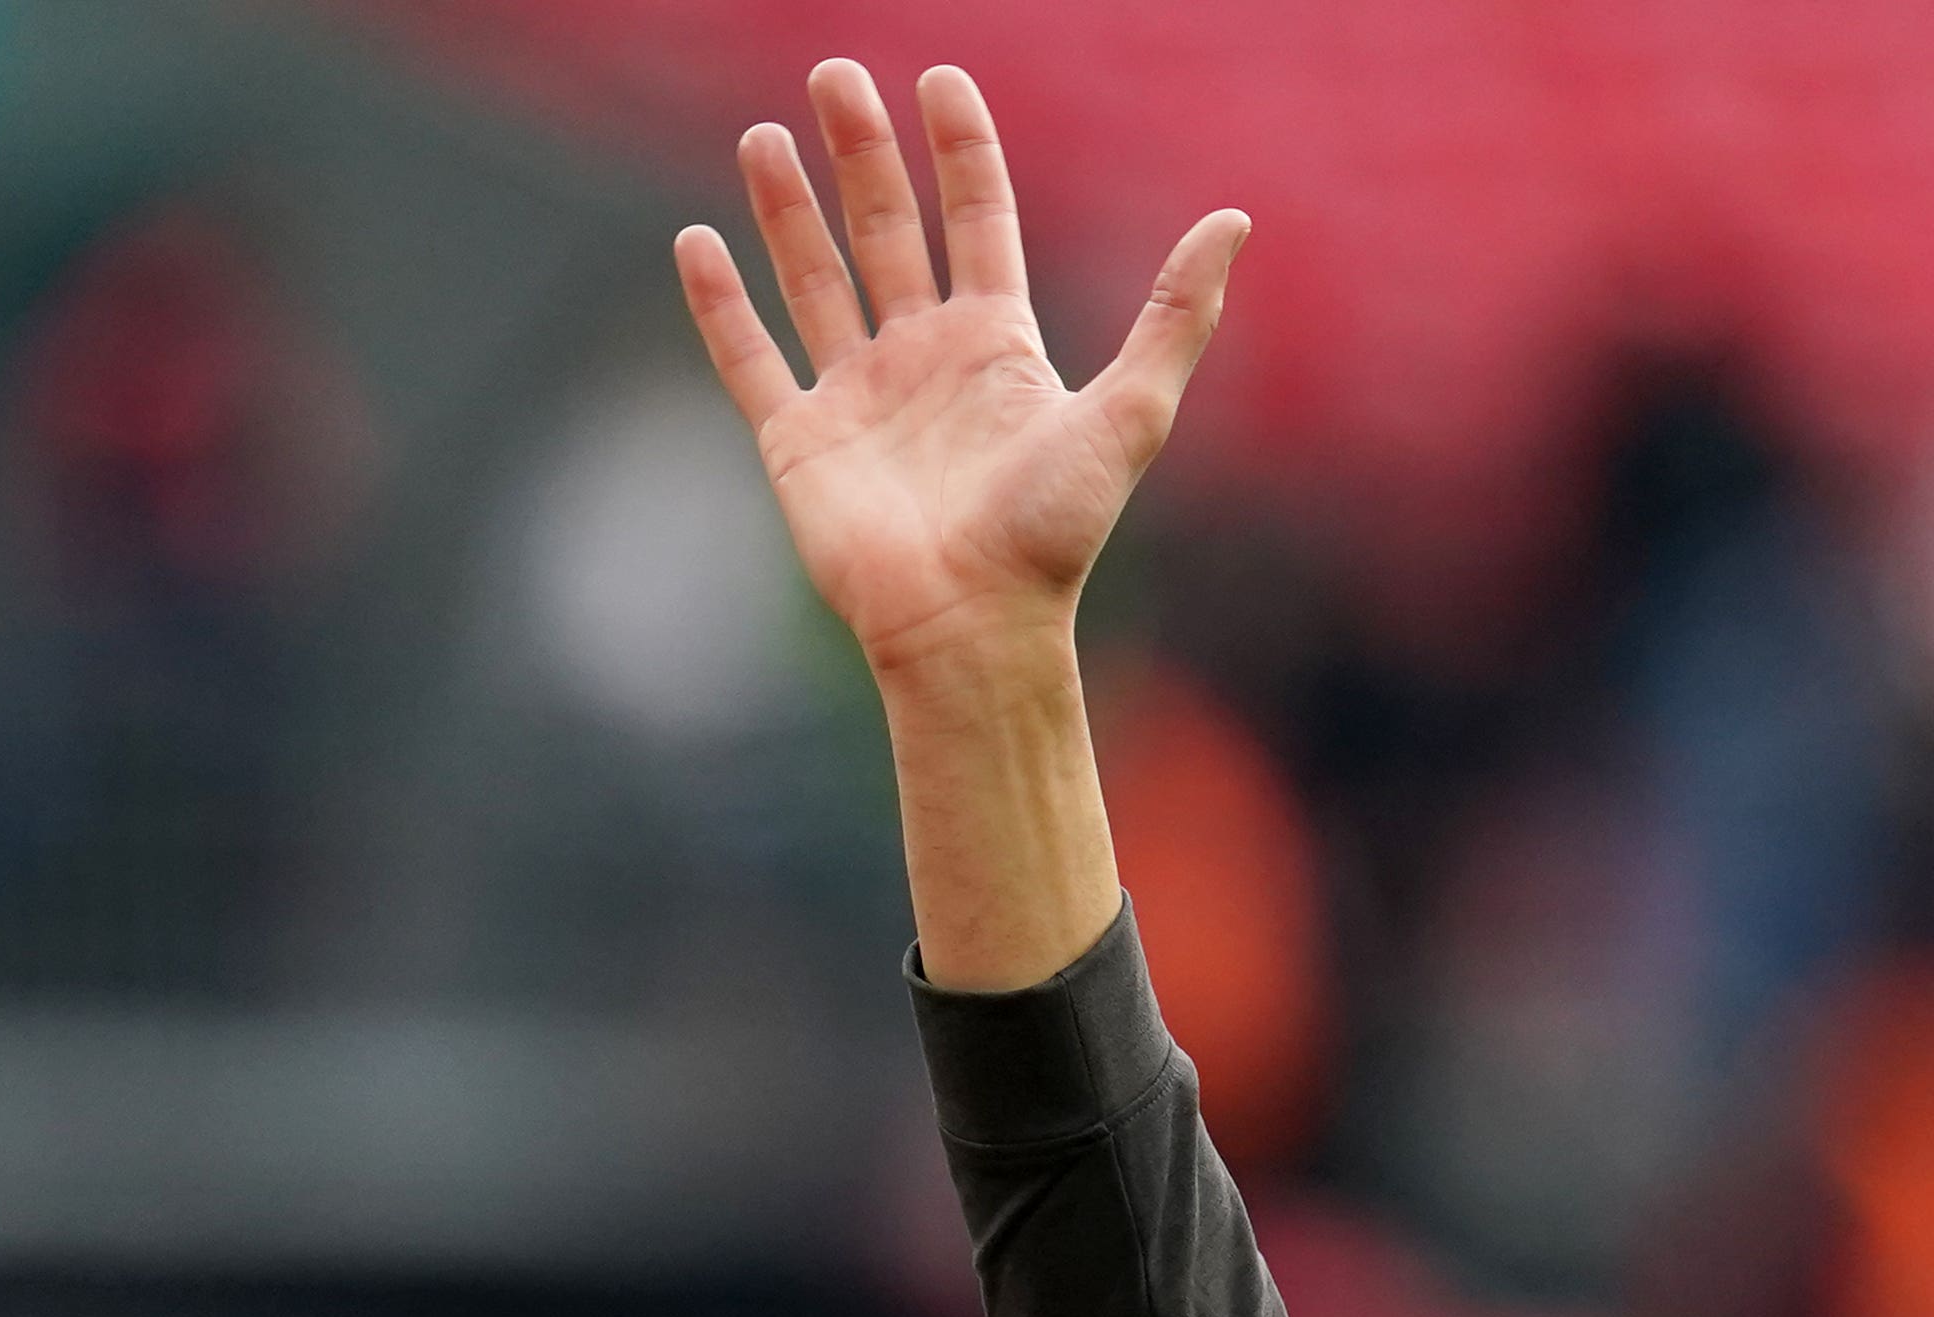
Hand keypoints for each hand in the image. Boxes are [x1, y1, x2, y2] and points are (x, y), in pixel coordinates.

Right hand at [672, 60, 1243, 699]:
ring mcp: (858, 396)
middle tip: (836, 74)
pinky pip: (749, 357)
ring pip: (815, 277)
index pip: (978, 221)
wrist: (974, 626)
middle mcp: (925, 360)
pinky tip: (697, 238)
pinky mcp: (798, 439)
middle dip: (864, 153)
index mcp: (998, 346)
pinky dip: (719, 301)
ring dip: (789, 207)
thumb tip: (1236, 219)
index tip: (941, 78)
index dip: (961, 150)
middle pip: (888, 230)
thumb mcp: (1131, 412)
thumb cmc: (1054, 532)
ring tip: (768, 134)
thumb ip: (1176, 315)